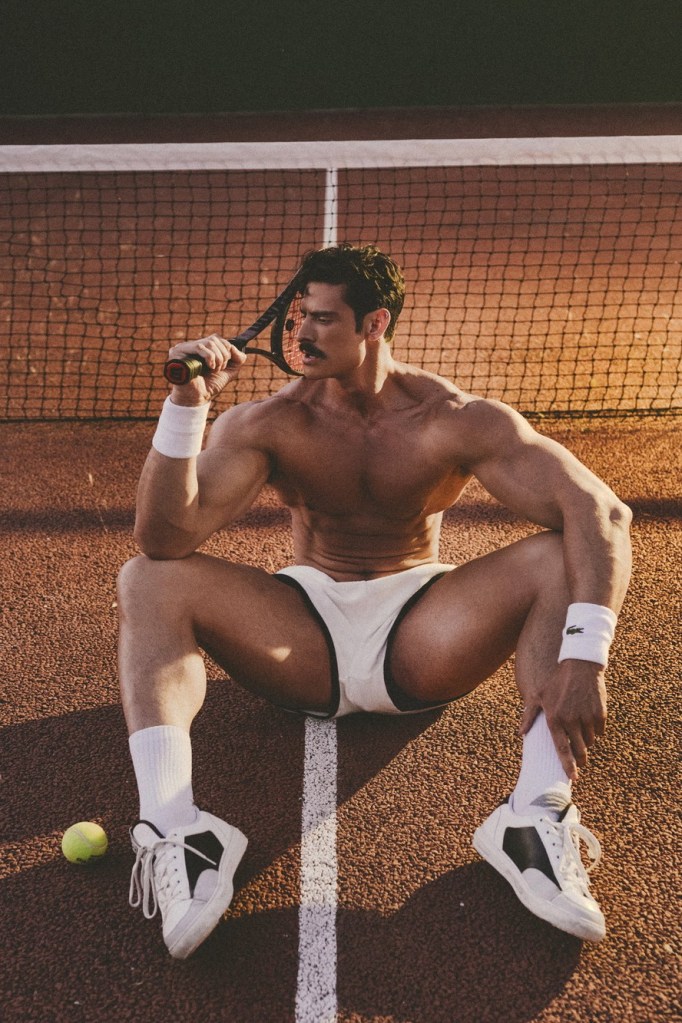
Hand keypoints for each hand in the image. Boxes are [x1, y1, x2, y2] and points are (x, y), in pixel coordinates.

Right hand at [167, 335, 247, 404]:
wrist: (197, 398)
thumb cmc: (210, 385)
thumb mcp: (228, 370)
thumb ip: (237, 358)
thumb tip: (237, 347)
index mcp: (200, 348)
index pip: (217, 338)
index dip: (227, 349)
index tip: (225, 365)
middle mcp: (190, 346)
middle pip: (214, 339)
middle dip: (223, 355)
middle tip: (219, 369)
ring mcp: (183, 348)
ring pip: (209, 343)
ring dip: (218, 358)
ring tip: (214, 370)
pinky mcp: (178, 353)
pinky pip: (199, 347)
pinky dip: (210, 357)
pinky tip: (209, 367)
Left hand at [519, 660, 607, 779]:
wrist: (580, 665)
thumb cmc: (557, 682)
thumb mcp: (539, 696)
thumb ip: (529, 716)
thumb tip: (520, 734)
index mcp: (554, 718)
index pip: (562, 749)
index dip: (568, 765)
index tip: (573, 778)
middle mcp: (571, 720)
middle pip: (579, 749)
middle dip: (581, 757)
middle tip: (581, 760)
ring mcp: (587, 717)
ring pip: (590, 740)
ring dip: (587, 740)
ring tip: (581, 730)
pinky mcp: (600, 713)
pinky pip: (599, 731)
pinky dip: (596, 730)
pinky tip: (589, 719)